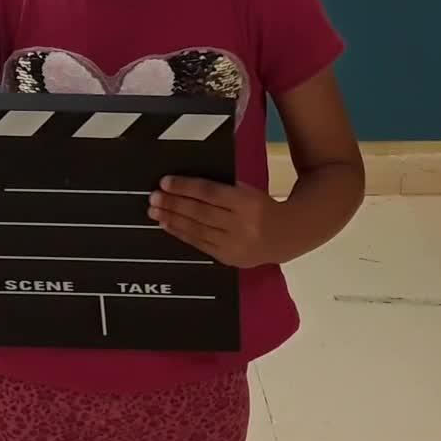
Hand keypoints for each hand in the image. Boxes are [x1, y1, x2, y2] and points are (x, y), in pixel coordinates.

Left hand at [149, 176, 282, 268]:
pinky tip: (167, 225)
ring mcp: (234, 245)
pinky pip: (200, 245)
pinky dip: (181, 234)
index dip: (185, 187)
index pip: (210, 193)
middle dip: (173, 204)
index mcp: (247, 203)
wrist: (287, 236)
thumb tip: (186, 185)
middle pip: (200, 212)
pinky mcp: (228, 259)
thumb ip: (222, 188)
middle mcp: (241, 225)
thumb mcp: (248, 191)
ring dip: (172, 219)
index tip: (165, 182)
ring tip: (154, 211)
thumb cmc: (262, 207)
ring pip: (197, 230)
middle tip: (153, 197)